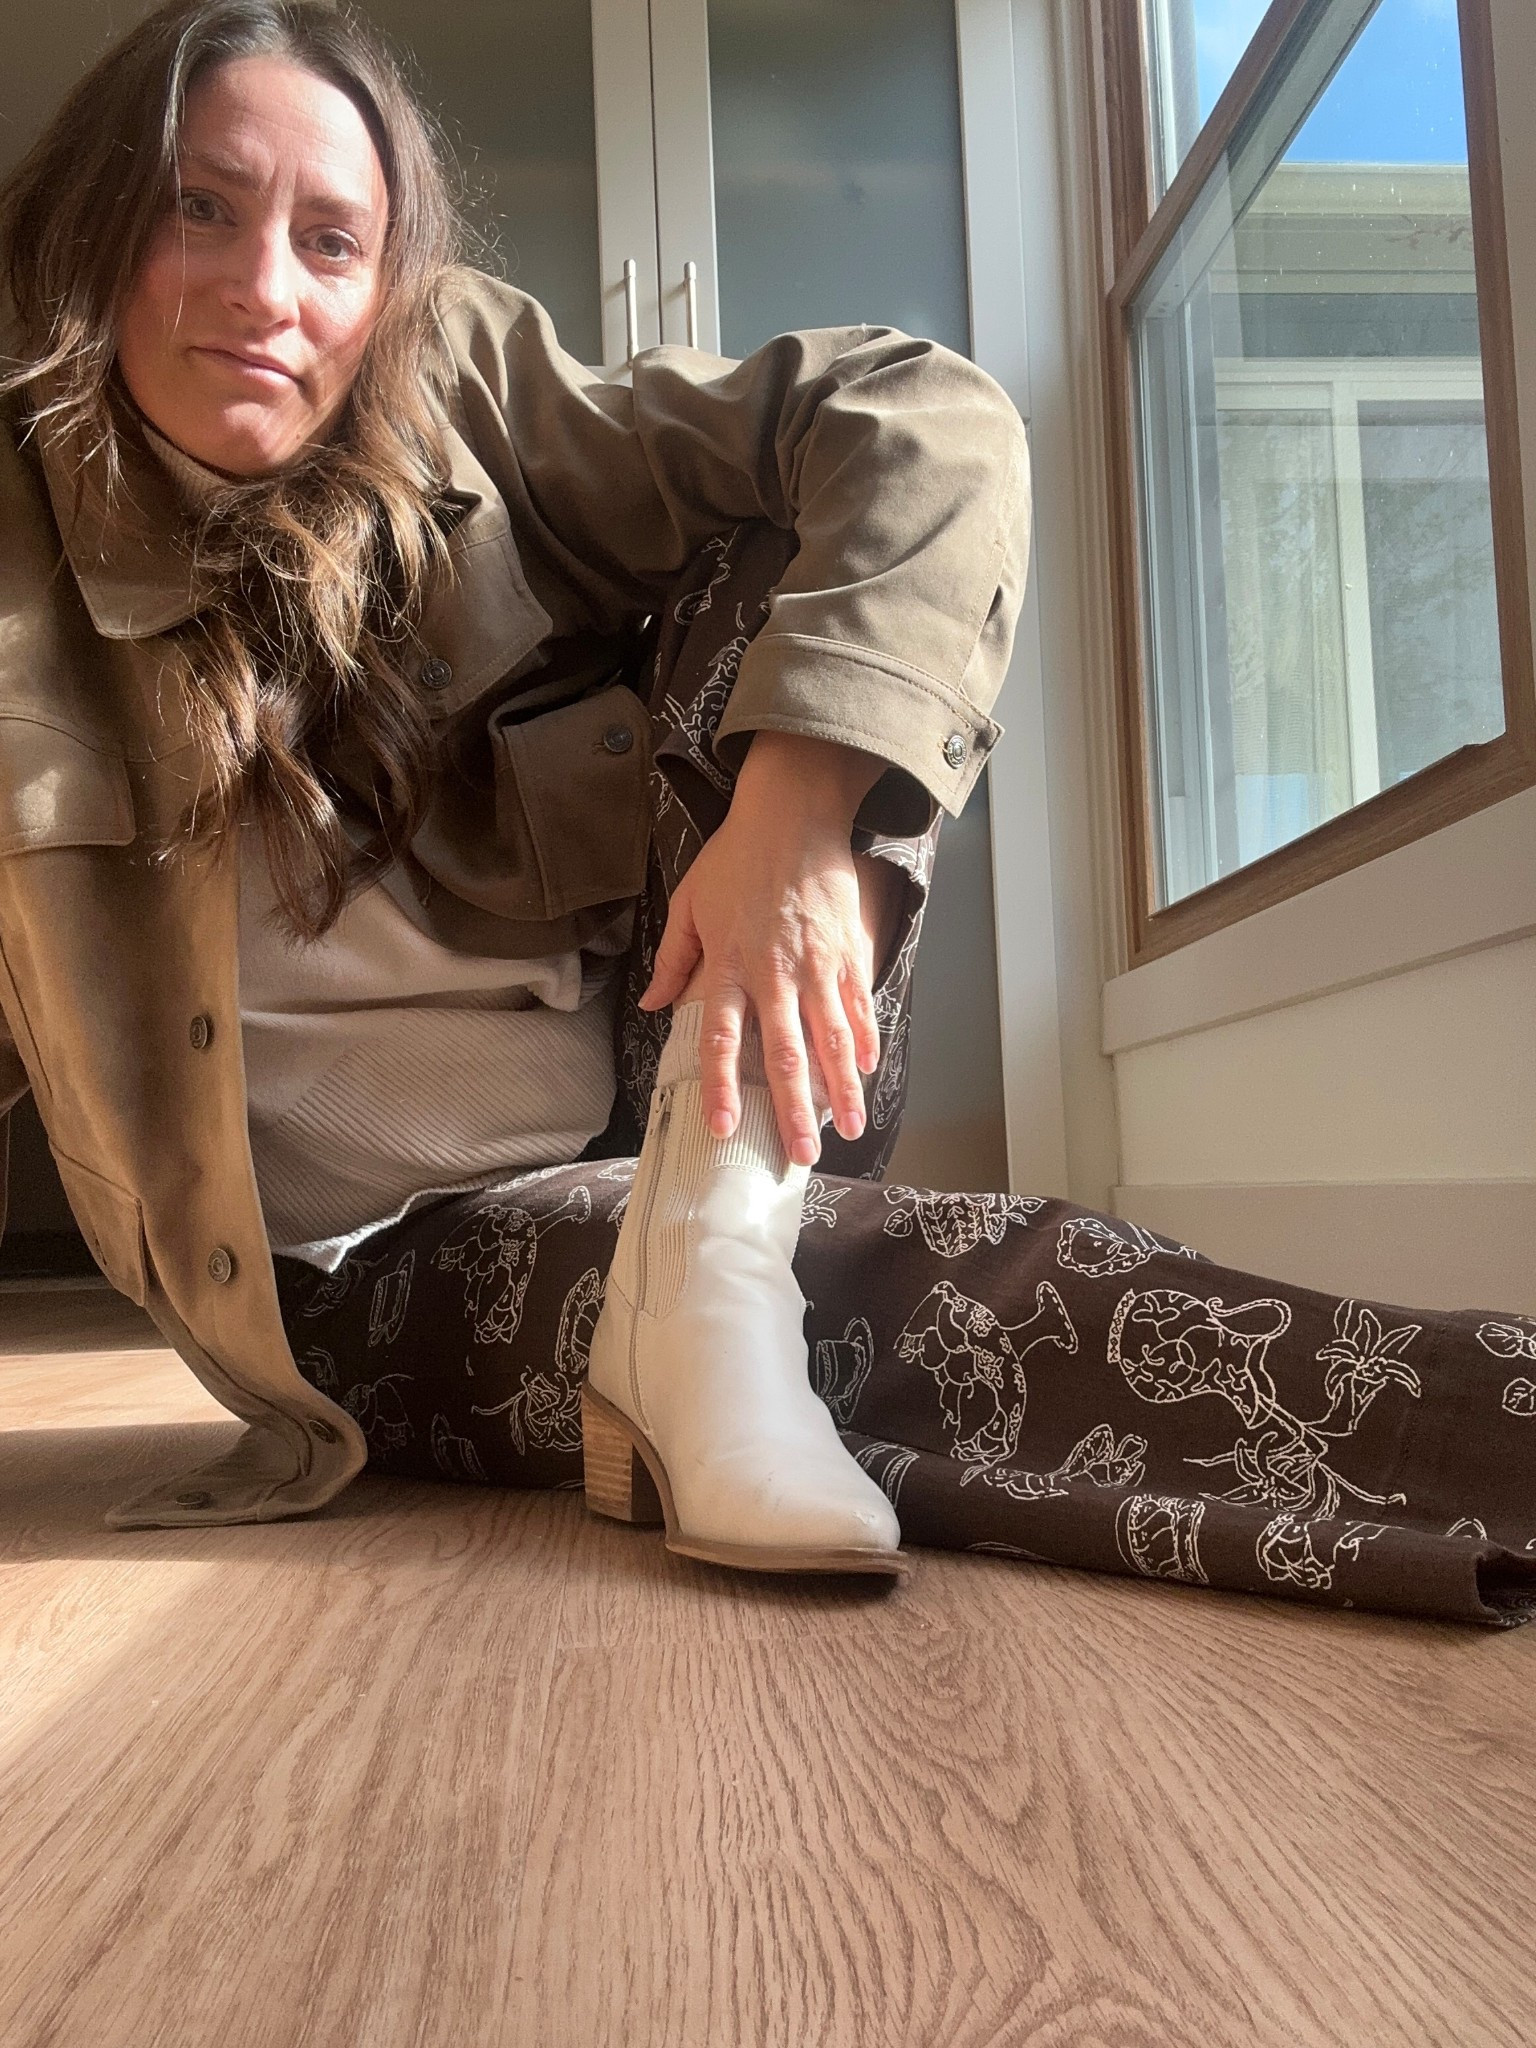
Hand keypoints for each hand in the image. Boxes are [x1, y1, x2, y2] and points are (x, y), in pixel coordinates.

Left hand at [639, 732, 886, 1164]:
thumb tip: (651, 1006)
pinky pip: (858, 1006)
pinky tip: (866, 1072)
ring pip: (831, 1040)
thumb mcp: (689, 903)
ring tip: (847, 1129)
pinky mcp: (848, 952)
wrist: (794, 813)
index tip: (723, 1130)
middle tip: (802, 1156)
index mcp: (729, 966)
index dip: (720, 1089)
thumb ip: (672, 960)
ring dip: (840, 1089)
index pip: (720, 1041)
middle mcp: (775, 974)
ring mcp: (817, 966)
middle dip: (793, 1111)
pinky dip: (865, 1041)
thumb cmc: (737, 857)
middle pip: (784, 1055)